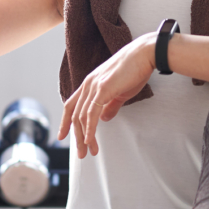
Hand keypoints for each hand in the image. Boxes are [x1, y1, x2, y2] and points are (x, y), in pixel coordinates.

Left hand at [58, 34, 157, 157]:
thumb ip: (110, 106)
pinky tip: (89, 139)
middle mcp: (87, 84)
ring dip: (84, 137)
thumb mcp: (120, 92)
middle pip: (74, 115)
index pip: (71, 105)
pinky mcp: (103, 89)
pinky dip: (89, 128)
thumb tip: (104, 119)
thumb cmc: (135, 70)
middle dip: (76, 137)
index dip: (65, 122)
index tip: (63, 136)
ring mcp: (94, 86)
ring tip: (88, 151)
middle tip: (81, 154)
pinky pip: (92, 113)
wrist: (145, 54)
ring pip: (81, 116)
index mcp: (89, 84)